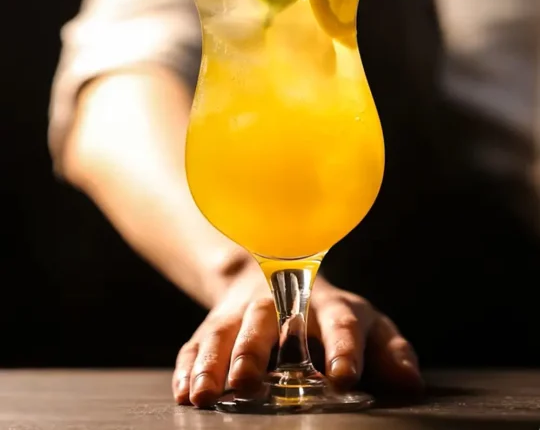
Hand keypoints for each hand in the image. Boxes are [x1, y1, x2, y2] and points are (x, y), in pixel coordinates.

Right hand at [172, 264, 422, 406]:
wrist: (278, 276)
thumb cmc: (330, 314)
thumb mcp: (367, 326)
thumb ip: (388, 351)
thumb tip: (409, 384)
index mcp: (329, 306)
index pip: (339, 321)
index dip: (343, 347)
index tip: (344, 376)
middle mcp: (282, 305)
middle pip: (267, 322)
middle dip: (254, 352)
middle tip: (246, 386)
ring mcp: (244, 313)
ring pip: (224, 331)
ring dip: (212, 360)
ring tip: (203, 393)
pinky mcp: (217, 324)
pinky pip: (196, 341)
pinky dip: (188, 363)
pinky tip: (184, 389)